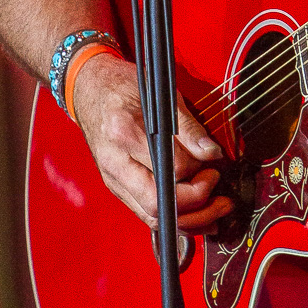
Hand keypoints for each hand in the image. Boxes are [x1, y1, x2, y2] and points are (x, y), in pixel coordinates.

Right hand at [72, 51, 232, 233]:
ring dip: (189, 220)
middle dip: (196, 203)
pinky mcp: (118, 188)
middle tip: (216, 185)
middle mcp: (116, 163)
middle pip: (158, 202)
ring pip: (152, 217)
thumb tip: (212, 152)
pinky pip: (146, 213)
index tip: (214, 161)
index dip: (199, 168)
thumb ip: (188, 127)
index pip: (170, 166)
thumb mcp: (161, 95)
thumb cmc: (124, 86)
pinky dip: (174, 218)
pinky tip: (197, 213)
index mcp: (126, 132)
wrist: (90, 90)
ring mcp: (114, 180)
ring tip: (216, 208)